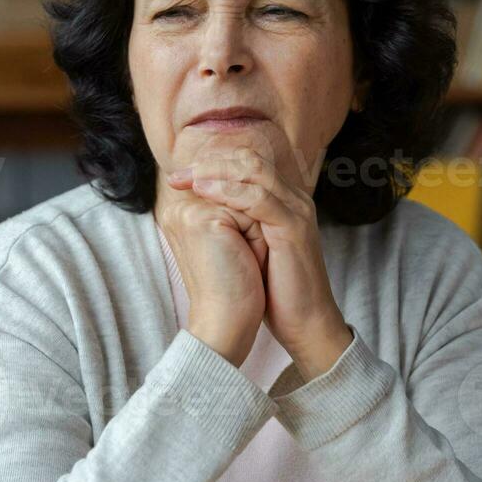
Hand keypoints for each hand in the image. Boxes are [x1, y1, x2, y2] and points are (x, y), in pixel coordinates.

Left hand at [166, 145, 352, 380]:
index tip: (177, 177)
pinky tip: (203, 193)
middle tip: (177, 175)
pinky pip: (259, 198)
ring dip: (215, 172)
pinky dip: (228, 192)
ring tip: (186, 179)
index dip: (211, 164)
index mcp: (283, 200)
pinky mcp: (294, 228)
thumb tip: (195, 211)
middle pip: (249, 160)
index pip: (246, 163)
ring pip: (254, 171)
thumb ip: (232, 223)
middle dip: (209, 163)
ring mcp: (296, 211)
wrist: (304, 321)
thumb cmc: (274, 289)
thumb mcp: (249, 248)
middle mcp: (293, 198)